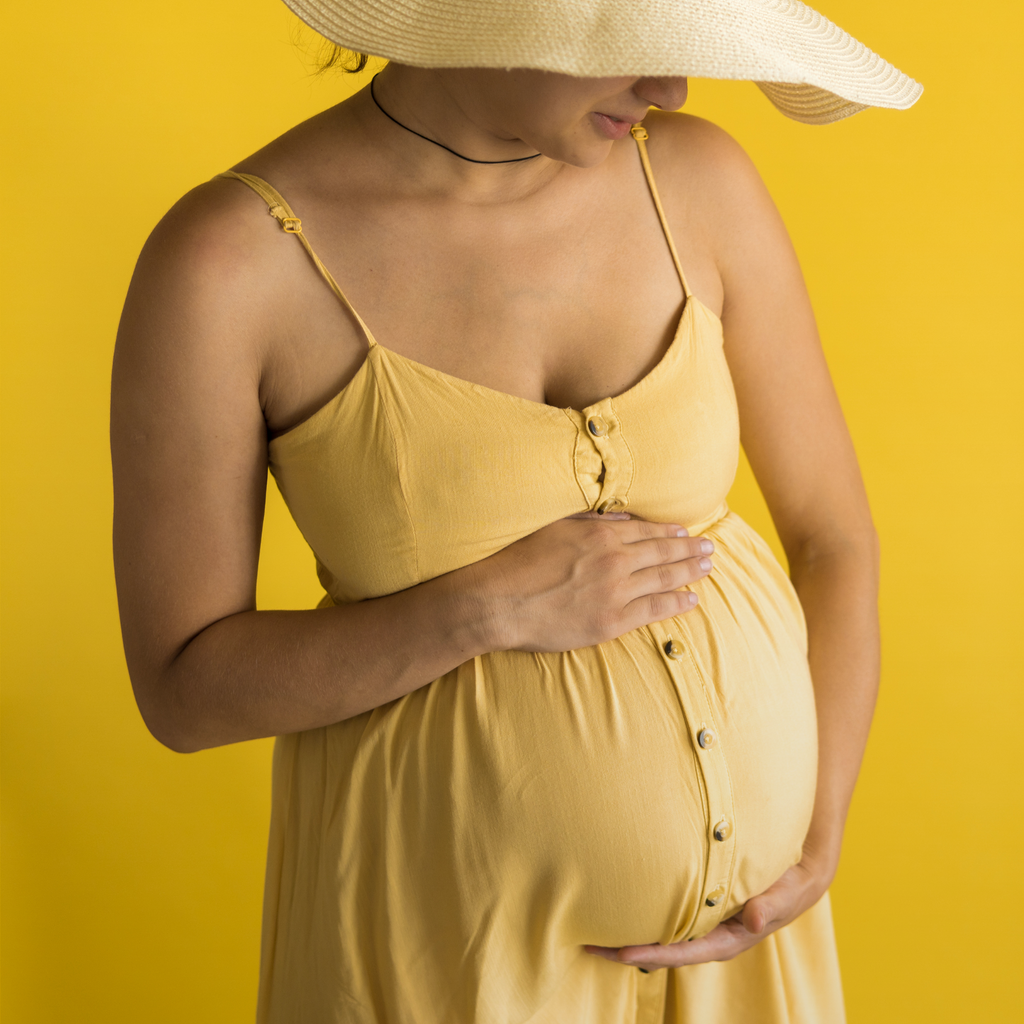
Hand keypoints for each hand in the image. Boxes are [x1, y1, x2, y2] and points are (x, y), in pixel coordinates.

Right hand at [477, 512, 712, 652]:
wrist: (497, 601)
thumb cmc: (517, 561)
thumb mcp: (552, 527)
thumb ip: (588, 521)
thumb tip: (619, 520)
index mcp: (599, 534)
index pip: (645, 531)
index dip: (669, 532)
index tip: (686, 532)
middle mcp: (613, 560)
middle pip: (662, 553)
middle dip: (689, 550)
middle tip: (710, 548)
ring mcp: (615, 592)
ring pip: (664, 579)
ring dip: (690, 572)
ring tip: (708, 568)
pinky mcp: (610, 621)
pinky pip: (653, 610)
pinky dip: (676, 603)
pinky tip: (691, 599)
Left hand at [583, 851, 833, 970]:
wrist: (798, 873)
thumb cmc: (791, 884)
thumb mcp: (788, 892)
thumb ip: (772, 904)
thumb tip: (751, 919)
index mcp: (728, 939)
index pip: (685, 952)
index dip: (654, 954)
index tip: (622, 953)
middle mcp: (710, 934)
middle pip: (663, 949)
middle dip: (627, 950)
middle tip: (588, 945)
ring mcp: (702, 922)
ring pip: (661, 933)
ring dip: (628, 932)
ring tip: (590, 929)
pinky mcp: (698, 905)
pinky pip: (667, 913)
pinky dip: (643, 912)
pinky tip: (617, 902)